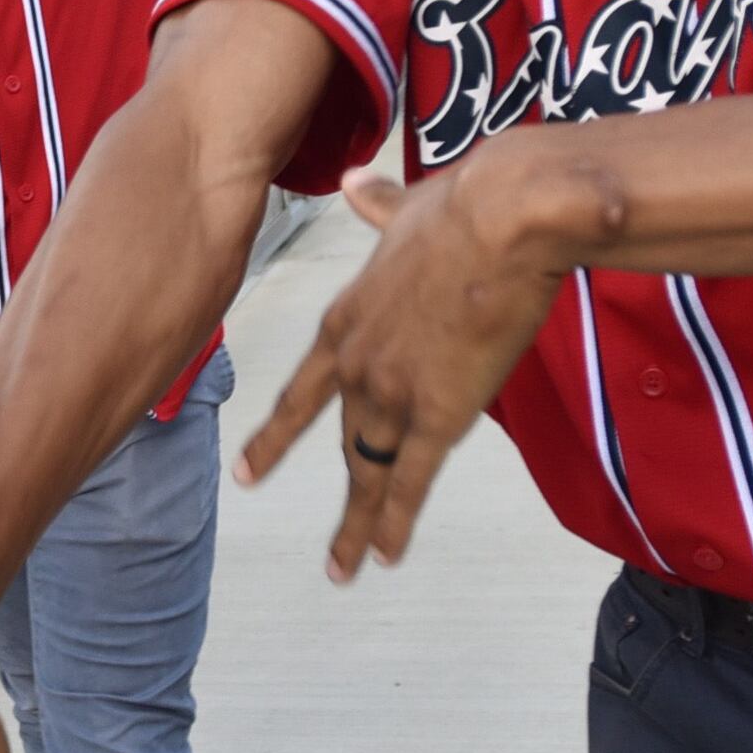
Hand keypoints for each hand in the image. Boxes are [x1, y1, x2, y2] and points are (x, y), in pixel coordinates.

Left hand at [238, 145, 576, 578]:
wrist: (501, 221)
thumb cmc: (463, 207)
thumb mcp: (404, 207)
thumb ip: (377, 207)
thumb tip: (356, 183)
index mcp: (346, 321)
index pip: (301, 393)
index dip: (277, 436)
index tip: (251, 470)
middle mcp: (356, 365)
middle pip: (341, 443)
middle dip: (337, 498)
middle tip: (324, 547)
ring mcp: (391, 394)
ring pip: (368, 473)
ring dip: (359, 526)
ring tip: (346, 568)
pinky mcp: (436, 414)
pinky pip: (409, 483)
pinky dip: (392, 523)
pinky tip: (383, 557)